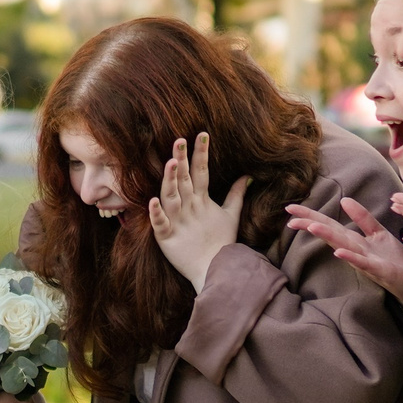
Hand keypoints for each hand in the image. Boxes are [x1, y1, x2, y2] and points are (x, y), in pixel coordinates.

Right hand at [147, 133, 248, 291]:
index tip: (203, 135)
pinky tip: (155, 200)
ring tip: (171, 163)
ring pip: (171, 196)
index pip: (200, 172)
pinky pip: (161, 223)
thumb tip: (247, 175)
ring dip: (170, 180)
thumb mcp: (230, 214)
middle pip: (183, 180)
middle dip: (181, 160)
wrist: (214, 268)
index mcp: (199, 199)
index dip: (201, 154)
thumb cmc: (220, 241)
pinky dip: (157, 212)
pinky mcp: (167, 237)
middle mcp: (186, 206)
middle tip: (180, 140)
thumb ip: (236, 194)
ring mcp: (175, 220)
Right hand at [286, 198, 402, 316]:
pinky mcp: (379, 270)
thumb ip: (362, 217)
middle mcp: (355, 250)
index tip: (289, 207)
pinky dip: (350, 257)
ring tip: (311, 226)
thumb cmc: (394, 260)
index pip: (329, 224)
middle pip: (330, 233)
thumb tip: (344, 200)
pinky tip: (337, 252)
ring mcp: (365, 261)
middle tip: (290, 217)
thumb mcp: (378, 233)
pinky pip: (363, 263)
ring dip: (327, 236)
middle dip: (311, 224)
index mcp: (354, 239)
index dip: (310, 215)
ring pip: (343, 246)